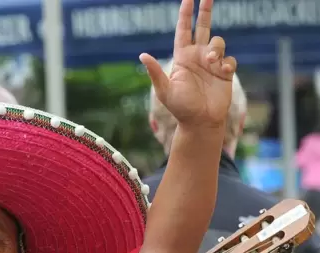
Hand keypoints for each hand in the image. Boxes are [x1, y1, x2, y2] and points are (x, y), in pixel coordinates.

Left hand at [140, 0, 236, 128]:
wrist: (200, 122)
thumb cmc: (181, 108)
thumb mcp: (165, 90)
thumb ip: (156, 72)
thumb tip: (142, 55)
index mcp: (182, 58)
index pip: (184, 30)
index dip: (186, 14)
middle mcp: (197, 57)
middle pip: (203, 27)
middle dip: (205, 11)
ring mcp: (212, 64)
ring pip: (218, 42)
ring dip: (216, 48)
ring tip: (212, 61)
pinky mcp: (225, 72)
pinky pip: (230, 59)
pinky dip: (227, 63)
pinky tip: (222, 72)